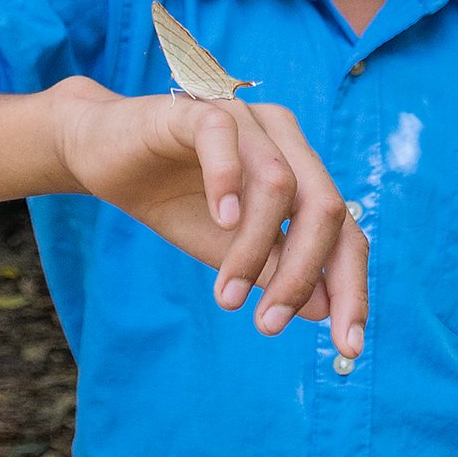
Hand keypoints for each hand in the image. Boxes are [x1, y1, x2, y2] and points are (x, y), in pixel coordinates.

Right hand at [49, 77, 367, 355]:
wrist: (104, 156)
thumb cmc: (176, 200)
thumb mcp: (230, 249)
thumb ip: (277, 269)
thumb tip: (325, 310)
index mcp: (303, 172)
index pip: (346, 232)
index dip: (353, 289)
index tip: (348, 347)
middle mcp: (285, 139)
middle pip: (326, 207)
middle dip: (304, 274)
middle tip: (268, 324)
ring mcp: (245, 118)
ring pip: (277, 182)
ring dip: (254, 249)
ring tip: (227, 295)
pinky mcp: (197, 109)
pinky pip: (224, 138)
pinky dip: (227, 182)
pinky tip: (220, 222)